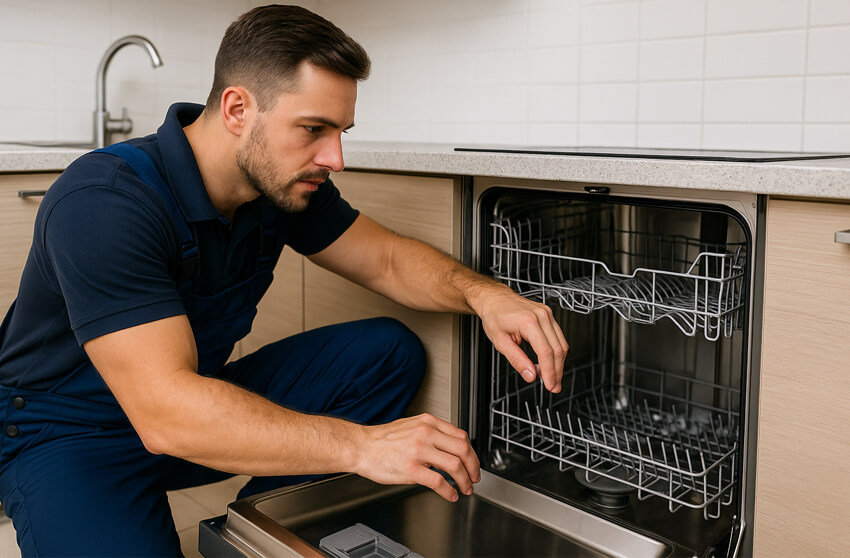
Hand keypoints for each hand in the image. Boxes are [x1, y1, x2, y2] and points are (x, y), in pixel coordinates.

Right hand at [354, 414, 479, 501]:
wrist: (360, 447)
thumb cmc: (382, 440)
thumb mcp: (411, 426)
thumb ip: (431, 433)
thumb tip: (449, 447)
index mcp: (428, 422)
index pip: (461, 436)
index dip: (472, 452)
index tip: (473, 463)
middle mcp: (426, 434)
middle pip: (463, 449)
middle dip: (473, 467)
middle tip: (474, 478)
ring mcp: (419, 451)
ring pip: (454, 465)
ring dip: (465, 480)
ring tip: (465, 488)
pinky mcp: (411, 469)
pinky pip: (438, 481)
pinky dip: (449, 491)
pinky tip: (450, 495)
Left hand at [476, 285, 568, 392]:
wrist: (495, 299)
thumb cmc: (494, 315)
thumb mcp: (500, 341)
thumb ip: (517, 359)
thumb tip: (530, 374)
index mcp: (528, 322)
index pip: (545, 351)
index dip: (550, 371)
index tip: (549, 385)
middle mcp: (541, 316)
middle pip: (557, 349)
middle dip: (557, 371)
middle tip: (553, 386)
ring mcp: (547, 314)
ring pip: (561, 344)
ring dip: (558, 363)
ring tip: (552, 378)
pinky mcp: (548, 315)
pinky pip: (558, 337)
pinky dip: (556, 352)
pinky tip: (549, 363)